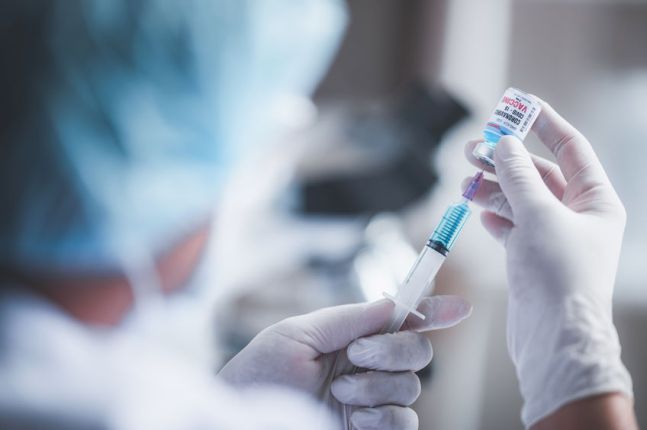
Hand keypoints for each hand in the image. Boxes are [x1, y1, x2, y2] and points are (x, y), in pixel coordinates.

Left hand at [219, 296, 471, 428]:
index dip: (434, 313)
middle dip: (393, 350)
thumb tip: (395, 303)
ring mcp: (373, 402)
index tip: (462, 307)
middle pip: (418, 352)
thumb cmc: (261, 372)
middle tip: (355, 355)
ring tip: (338, 393)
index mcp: (353, 337)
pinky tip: (352, 418)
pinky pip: (405, 421)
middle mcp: (369, 368)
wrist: (245, 418)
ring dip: (375, 386)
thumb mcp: (299, 333)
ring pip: (412, 386)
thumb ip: (348, 319)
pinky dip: (381, 417)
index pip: (401, 322)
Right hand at [464, 99, 632, 426]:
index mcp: (595, 201)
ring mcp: (553, 237)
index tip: (518, 103)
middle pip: (537, 174)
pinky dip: (494, 215)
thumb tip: (504, 143)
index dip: (544, 123)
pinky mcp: (531, 257)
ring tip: (465, 182)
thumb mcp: (539, 216)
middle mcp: (577, 216)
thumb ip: (518, 176)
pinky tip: (478, 210)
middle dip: (505, 160)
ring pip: (519, 200)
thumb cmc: (559, 275)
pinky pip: (511, 225)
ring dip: (493, 188)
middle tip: (472, 149)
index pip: (570, 148)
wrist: (553, 338)